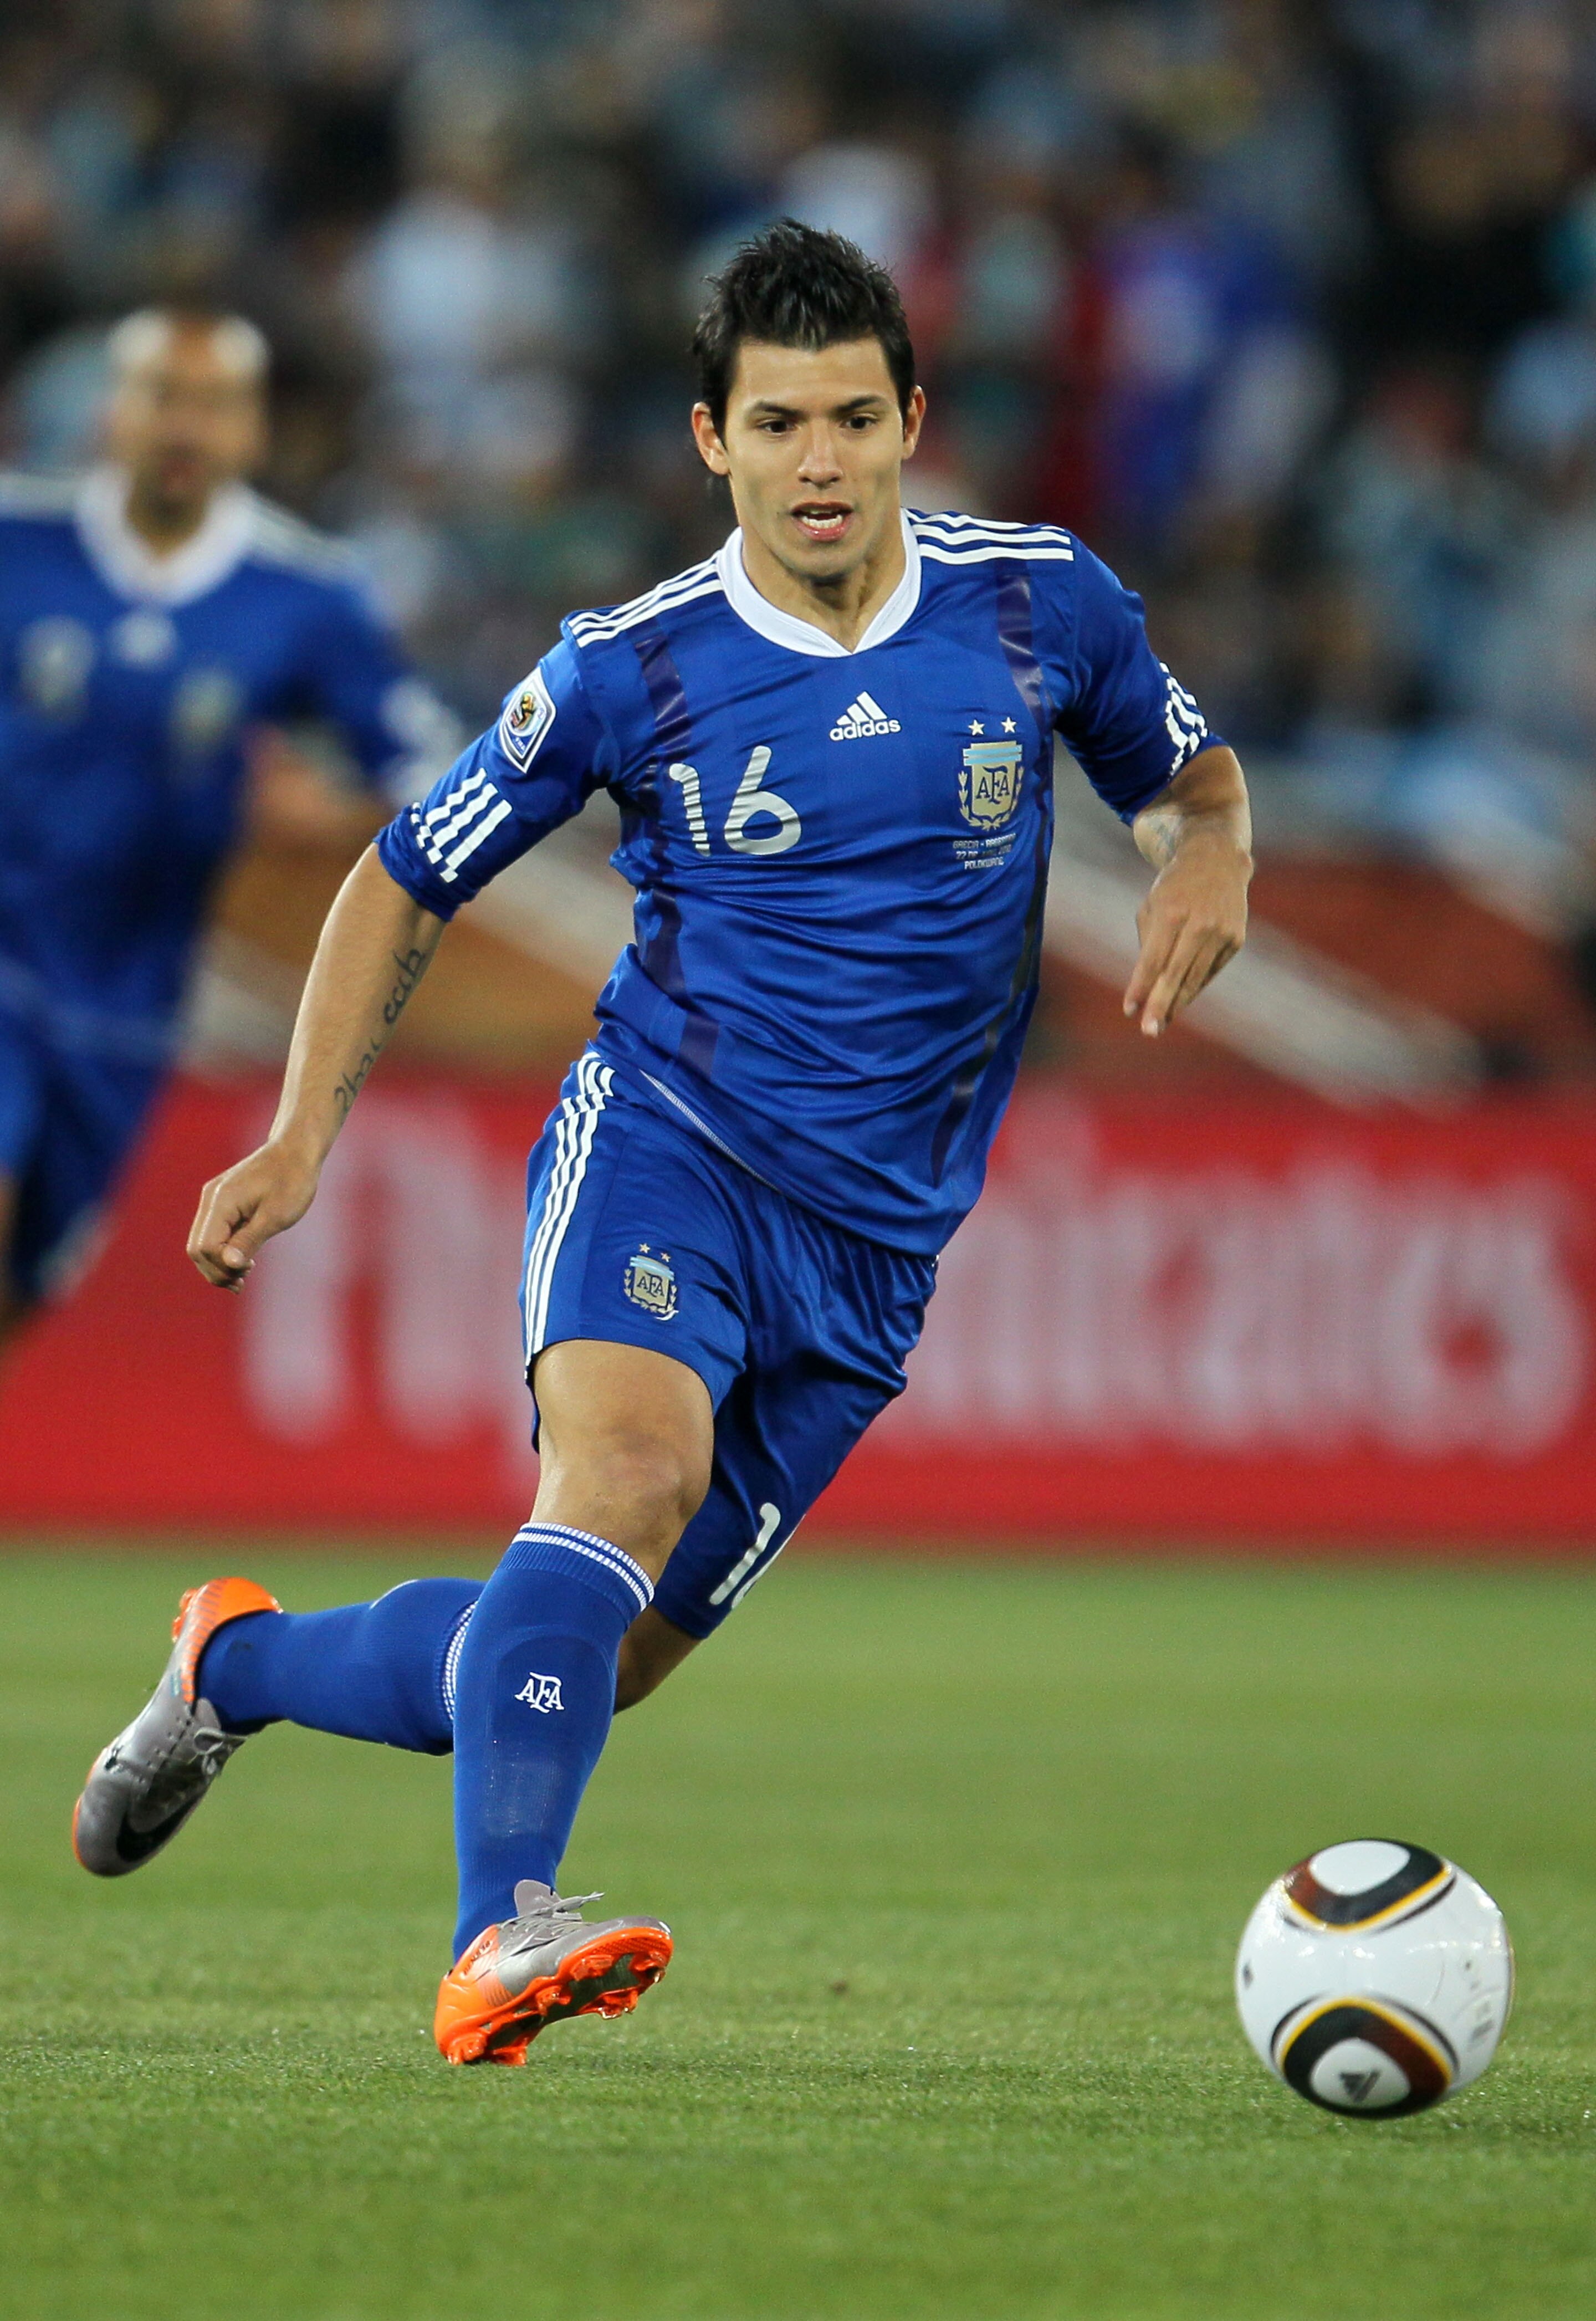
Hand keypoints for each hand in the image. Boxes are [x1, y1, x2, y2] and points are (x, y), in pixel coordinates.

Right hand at [188, 1140, 320, 1290]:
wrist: (296, 1150)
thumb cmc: (292, 1180)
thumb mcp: (276, 1216)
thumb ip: (249, 1240)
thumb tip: (230, 1266)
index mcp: (221, 1202)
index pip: (204, 1247)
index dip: (220, 1268)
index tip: (247, 1274)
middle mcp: (211, 1200)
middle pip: (197, 1248)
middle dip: (217, 1270)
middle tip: (243, 1282)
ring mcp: (215, 1200)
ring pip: (204, 1242)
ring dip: (220, 1263)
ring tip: (245, 1275)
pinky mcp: (224, 1202)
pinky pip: (215, 1233)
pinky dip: (225, 1250)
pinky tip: (245, 1261)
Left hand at [1122, 835, 1249, 1037]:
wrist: (1217, 860)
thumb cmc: (1174, 887)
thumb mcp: (1152, 905)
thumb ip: (1149, 943)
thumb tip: (1148, 987)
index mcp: (1173, 912)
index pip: (1154, 959)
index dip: (1141, 986)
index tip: (1129, 1010)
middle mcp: (1200, 923)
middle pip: (1176, 974)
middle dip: (1161, 1005)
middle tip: (1148, 1031)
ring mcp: (1222, 932)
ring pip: (1196, 977)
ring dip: (1178, 1003)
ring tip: (1161, 1022)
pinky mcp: (1236, 939)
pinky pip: (1210, 970)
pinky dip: (1194, 986)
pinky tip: (1180, 1000)